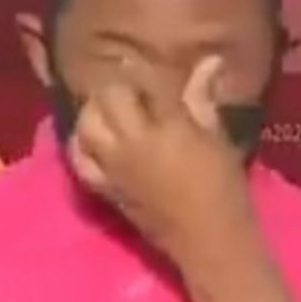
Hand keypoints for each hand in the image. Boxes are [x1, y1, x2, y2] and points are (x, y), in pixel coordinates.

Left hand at [69, 55, 251, 263]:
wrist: (207, 240)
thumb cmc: (223, 188)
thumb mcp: (217, 139)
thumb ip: (202, 99)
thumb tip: (209, 61)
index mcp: (169, 127)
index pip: (146, 82)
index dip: (145, 70)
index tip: (150, 69)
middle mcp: (134, 142)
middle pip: (110, 97)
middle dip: (119, 86)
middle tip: (132, 88)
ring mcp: (114, 165)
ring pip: (87, 122)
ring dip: (96, 109)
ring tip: (111, 109)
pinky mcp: (104, 187)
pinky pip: (77, 159)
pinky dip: (80, 142)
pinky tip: (91, 137)